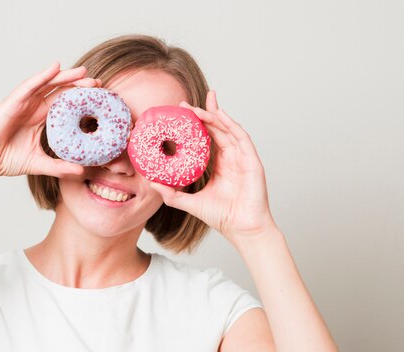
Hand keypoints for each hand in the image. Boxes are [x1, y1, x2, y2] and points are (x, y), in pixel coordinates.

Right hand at [0, 62, 100, 180]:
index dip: (81, 98)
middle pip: (59, 90)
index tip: (99, 96)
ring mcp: (22, 103)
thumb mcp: (40, 163)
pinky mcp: (11, 102)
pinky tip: (55, 68)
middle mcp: (33, 107)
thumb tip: (82, 172)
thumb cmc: (7, 160)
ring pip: (47, 84)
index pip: (65, 103)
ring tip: (82, 71)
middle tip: (97, 82)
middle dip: (78, 85)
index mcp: (41, 118)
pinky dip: (42, 76)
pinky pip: (28, 86)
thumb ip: (60, 166)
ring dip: (65, 76)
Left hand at [150, 91, 277, 244]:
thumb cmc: (222, 217)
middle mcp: (232, 158)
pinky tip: (220, 115)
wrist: (242, 230)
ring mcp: (243, 158)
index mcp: (220, 164)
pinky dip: (231, 125)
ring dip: (214, 115)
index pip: (208, 138)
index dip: (196, 124)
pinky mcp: (252, 161)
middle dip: (204, 113)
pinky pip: (241, 138)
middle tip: (185, 103)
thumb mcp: (190, 203)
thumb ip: (172, 194)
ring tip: (200, 104)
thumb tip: (152, 183)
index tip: (180, 114)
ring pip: (228, 129)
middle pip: (218, 128)